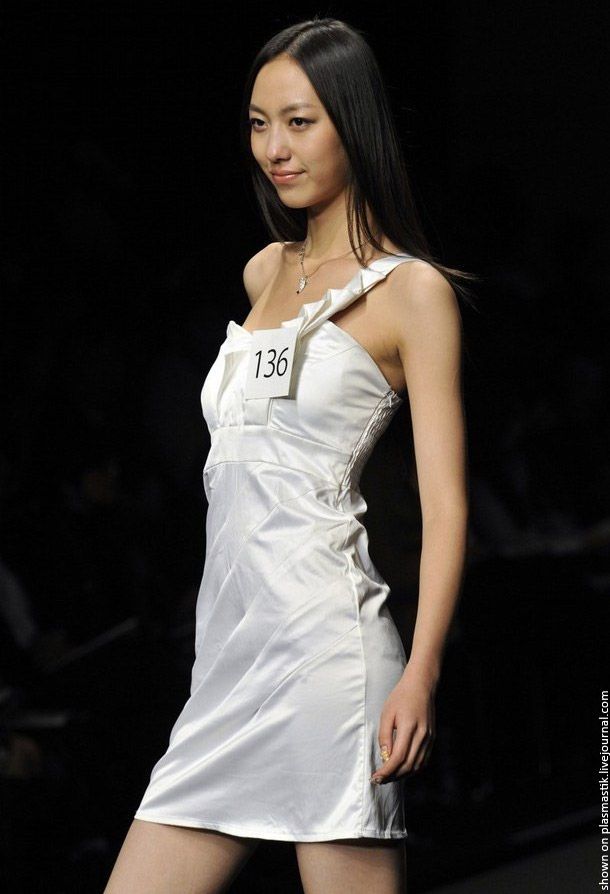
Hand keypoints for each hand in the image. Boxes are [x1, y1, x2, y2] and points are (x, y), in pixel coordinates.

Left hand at [370, 667, 436, 784]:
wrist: (421, 686)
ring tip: (388, 776)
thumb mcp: (387, 713)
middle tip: (379, 780)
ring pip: (417, 766)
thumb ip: (385, 736)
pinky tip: (401, 768)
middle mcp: (422, 735)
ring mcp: (430, 738)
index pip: (398, 758)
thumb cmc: (401, 697)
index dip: (386, 771)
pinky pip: (423, 761)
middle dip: (392, 777)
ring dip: (402, 775)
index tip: (376, 777)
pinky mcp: (432, 739)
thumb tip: (384, 757)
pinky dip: (412, 768)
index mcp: (409, 727)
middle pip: (408, 766)